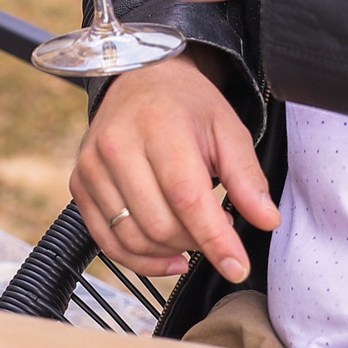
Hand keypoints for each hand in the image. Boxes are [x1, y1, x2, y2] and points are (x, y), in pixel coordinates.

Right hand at [75, 46, 277, 280]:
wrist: (141, 79)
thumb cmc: (188, 106)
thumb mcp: (228, 130)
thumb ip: (247, 177)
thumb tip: (267, 221)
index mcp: (159, 127)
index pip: (187, 198)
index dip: (215, 239)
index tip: (238, 268)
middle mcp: (118, 146)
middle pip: (160, 224)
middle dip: (197, 242)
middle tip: (218, 228)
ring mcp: (92, 167)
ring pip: (134, 238)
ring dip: (171, 252)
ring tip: (194, 235)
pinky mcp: (80, 184)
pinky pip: (108, 242)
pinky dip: (140, 260)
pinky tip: (168, 256)